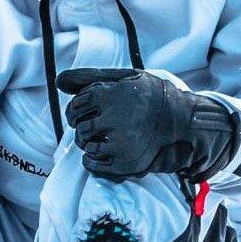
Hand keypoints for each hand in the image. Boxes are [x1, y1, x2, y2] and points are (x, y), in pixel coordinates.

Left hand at [55, 68, 240, 180]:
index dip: (78, 108)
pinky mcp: (126, 162)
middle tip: (96, 124)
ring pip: (85, 144)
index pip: (77, 105)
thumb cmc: (149, 95)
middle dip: (82, 125)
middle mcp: (115, 118)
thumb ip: (90, 78)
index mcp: (111, 95)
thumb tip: (59, 82)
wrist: (181, 120)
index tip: (87, 111)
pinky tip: (101, 151)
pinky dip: (91, 159)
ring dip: (88, 141)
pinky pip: (93, 164)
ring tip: (103, 136)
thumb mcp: (124, 78)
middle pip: (79, 126)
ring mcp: (120, 142)